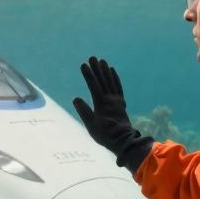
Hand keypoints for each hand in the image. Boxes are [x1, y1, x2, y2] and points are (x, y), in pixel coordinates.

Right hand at [73, 57, 154, 171]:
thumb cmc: (105, 135)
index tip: (83, 65)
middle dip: (96, 69)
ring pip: (110, 82)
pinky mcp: (121, 103)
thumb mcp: (91, 126)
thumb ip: (84, 112)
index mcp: (102, 104)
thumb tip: (76, 99)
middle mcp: (110, 99)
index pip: (94, 86)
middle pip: (102, 81)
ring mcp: (117, 100)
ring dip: (105, 71)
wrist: (123, 141)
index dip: (88, 75)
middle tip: (92, 57)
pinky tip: (112, 71)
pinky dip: (115, 78)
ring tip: (101, 61)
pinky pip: (118, 87)